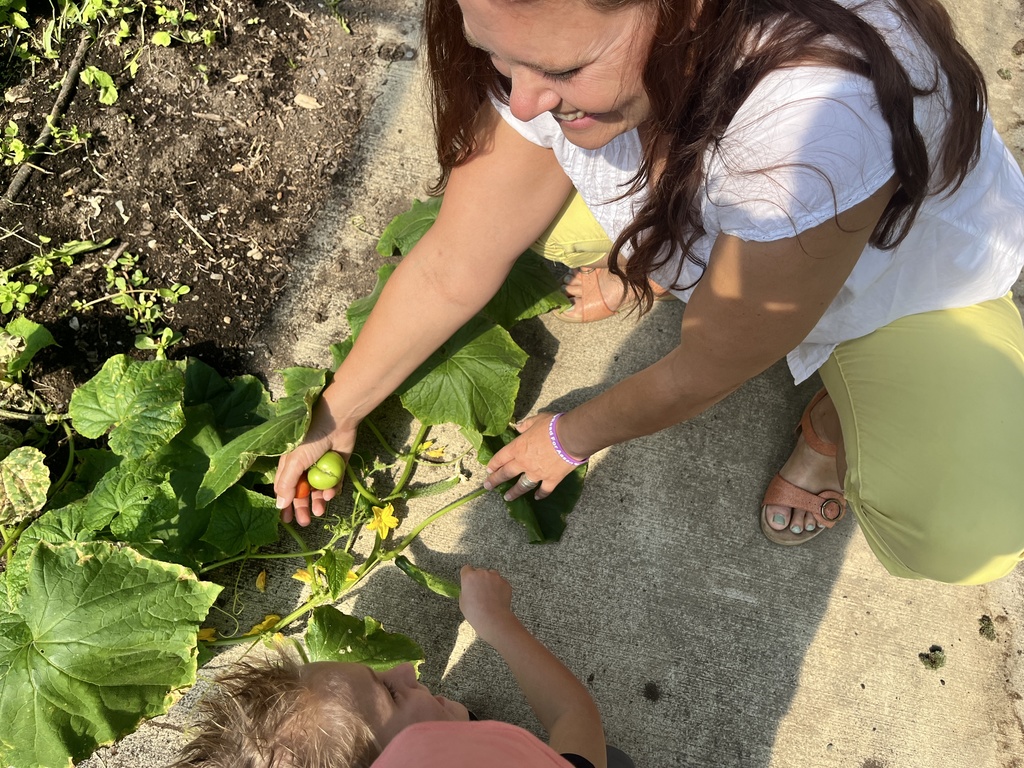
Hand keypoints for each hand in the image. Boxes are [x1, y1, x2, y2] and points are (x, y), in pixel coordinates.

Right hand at [273, 396, 355, 526]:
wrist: (337, 423)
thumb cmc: (310, 439)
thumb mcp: (294, 462)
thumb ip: (287, 484)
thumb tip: (279, 505)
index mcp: (290, 466)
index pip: (285, 489)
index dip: (285, 504)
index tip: (286, 519)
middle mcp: (305, 469)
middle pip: (302, 494)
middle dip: (302, 508)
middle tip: (304, 522)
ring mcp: (321, 469)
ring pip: (319, 492)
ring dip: (318, 502)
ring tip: (320, 510)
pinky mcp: (337, 468)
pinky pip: (334, 485)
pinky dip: (332, 491)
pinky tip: (331, 493)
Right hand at [459, 565, 516, 642]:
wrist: (492, 618)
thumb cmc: (475, 612)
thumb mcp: (463, 601)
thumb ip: (465, 591)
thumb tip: (469, 589)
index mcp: (469, 577)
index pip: (466, 569)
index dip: (467, 575)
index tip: (469, 581)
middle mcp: (482, 573)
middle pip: (480, 572)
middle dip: (479, 579)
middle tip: (480, 591)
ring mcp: (495, 577)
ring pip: (492, 575)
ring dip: (490, 581)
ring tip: (490, 595)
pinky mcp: (505, 582)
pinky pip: (501, 582)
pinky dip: (499, 588)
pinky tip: (497, 598)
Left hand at [482, 413, 576, 500]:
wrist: (571, 437)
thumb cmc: (552, 426)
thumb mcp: (536, 420)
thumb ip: (525, 425)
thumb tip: (518, 427)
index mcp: (518, 448)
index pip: (501, 457)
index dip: (493, 464)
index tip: (488, 470)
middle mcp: (524, 463)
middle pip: (506, 473)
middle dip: (495, 480)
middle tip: (487, 487)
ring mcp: (537, 473)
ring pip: (522, 485)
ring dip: (514, 492)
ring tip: (507, 498)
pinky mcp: (551, 479)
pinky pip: (545, 490)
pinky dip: (541, 494)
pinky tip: (537, 498)